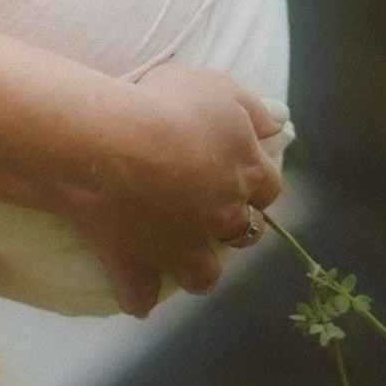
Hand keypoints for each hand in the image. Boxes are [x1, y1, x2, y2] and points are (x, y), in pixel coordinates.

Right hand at [70, 63, 286, 317]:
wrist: (109, 142)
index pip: (268, 185)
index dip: (255, 181)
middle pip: (243, 232)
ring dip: (197, 270)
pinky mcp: (138, 263)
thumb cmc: (164, 104)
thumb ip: (252, 108)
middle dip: (233, 226)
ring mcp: (180, 246)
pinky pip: (140, 295)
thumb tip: (276, 127)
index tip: (240, 174)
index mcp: (245, 172)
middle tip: (211, 212)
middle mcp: (221, 217)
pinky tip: (135, 294)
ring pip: (203, 275)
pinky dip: (138, 296)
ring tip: (181, 260)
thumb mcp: (218, 89)